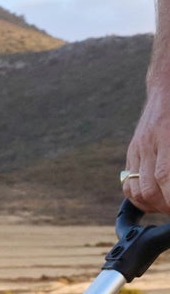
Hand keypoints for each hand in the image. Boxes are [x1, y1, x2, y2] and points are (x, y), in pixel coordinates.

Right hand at [123, 82, 169, 214]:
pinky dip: (138, 198)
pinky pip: (127, 182)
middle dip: (165, 206)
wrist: (167, 86)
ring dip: (151, 205)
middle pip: (149, 188)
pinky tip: (152, 201)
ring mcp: (137, 148)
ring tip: (166, 208)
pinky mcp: (132, 151)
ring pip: (135, 189)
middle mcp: (148, 144)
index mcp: (167, 137)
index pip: (165, 178)